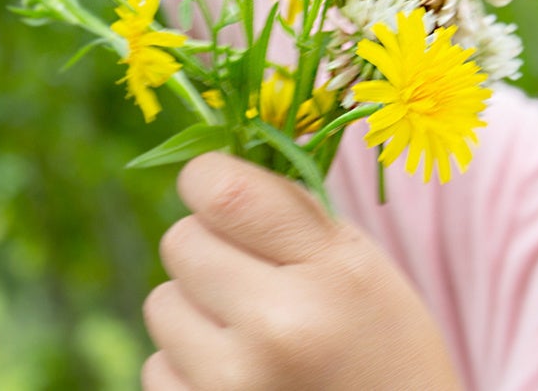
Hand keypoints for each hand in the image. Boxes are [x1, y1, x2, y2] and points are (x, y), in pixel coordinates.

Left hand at [142, 152, 461, 389]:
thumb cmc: (381, 348)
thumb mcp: (363, 267)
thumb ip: (289, 215)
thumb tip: (206, 168)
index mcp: (331, 272)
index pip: (221, 191)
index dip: (206, 181)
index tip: (219, 196)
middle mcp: (279, 326)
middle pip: (179, 241)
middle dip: (208, 251)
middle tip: (253, 282)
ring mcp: (234, 381)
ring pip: (160, 303)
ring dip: (194, 313)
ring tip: (253, 339)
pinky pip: (157, 365)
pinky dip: (188, 369)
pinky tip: (241, 380)